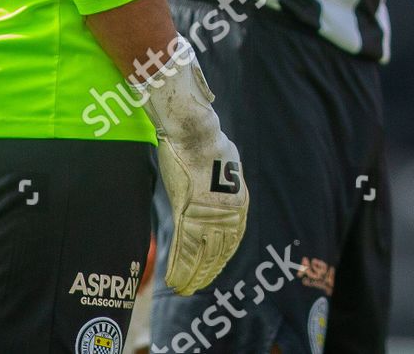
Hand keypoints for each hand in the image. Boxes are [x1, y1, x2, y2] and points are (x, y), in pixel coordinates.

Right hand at [134, 40, 249, 294]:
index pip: (235, 233)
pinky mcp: (189, 209)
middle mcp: (228, 205)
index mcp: (238, 193)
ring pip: (202, 252)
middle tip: (199, 286)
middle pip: (220, 248)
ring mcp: (208, 209)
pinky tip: (175, 280)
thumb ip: (222, 172)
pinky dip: (181, 266)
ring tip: (185, 288)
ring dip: (194, 273)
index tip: (217, 267)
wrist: (191, 125)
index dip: (225, 254)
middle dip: (210, 270)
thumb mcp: (220, 156)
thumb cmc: (200, 137)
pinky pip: (185, 247)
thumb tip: (219, 166)